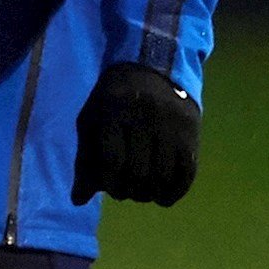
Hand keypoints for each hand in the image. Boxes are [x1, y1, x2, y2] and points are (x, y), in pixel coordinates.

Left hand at [69, 62, 198, 205]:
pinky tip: (165, 197)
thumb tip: (78, 200)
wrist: (152, 68)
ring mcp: (171, 124)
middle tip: (127, 191)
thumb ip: (85, 160)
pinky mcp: (191, 131)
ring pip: (163, 175)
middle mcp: (145, 117)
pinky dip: (176, 191)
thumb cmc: (113, 100)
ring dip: (151, 194)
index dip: (111, 183)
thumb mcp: (91, 121)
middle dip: (130, 191)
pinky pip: (187, 171)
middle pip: (139, 172)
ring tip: (144, 193)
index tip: (110, 187)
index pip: (113, 160)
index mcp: (114, 112)